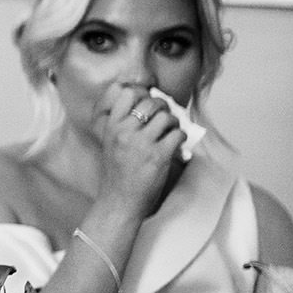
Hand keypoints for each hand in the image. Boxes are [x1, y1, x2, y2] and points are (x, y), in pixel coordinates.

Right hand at [95, 84, 186, 220]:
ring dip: (174, 123)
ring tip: (171, 132)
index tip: (148, 103)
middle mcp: (125, 131)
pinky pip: (178, 134)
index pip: (127, 93)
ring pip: (167, 117)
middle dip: (163, 108)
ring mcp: (141, 143)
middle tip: (165, 118)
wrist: (120, 200)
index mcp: (111, 126)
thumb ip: (123, 123)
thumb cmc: (118, 172)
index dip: (143, 93)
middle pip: (151, 102)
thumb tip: (151, 103)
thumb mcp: (111, 142)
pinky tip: (176, 145)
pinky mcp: (159, 155)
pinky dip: (181, 138)